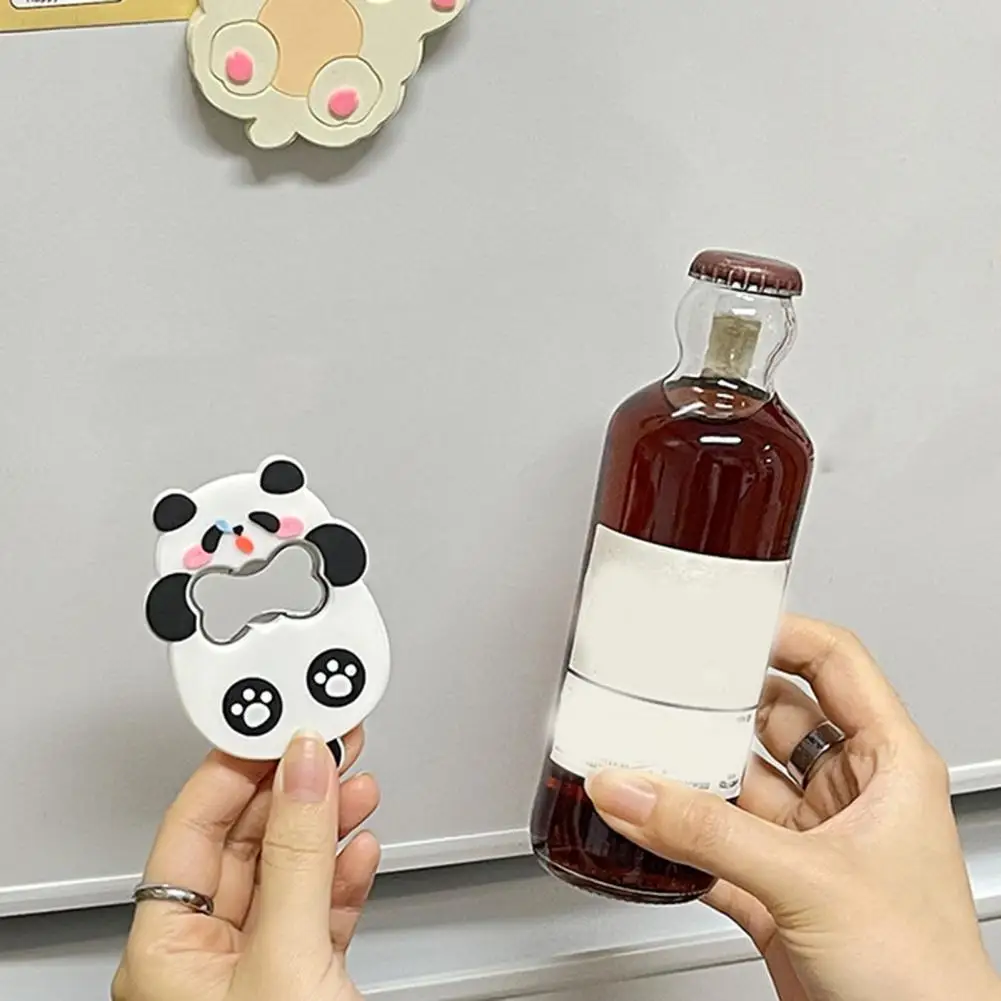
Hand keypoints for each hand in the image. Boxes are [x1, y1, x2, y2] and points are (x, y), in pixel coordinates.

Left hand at [113, 728, 379, 1000]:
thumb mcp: (286, 954)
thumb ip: (298, 857)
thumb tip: (303, 770)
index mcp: (164, 952)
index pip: (192, 829)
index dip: (237, 768)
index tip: (279, 725)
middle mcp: (202, 958)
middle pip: (245, 841)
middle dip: (295, 789)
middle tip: (329, 744)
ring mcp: (255, 969)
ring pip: (288, 869)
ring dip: (327, 823)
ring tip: (354, 785)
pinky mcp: (303, 981)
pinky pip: (317, 906)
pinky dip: (342, 871)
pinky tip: (360, 845)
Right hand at [587, 615, 1000, 1000]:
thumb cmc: (927, 977)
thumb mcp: (810, 880)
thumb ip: (707, 832)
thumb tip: (630, 787)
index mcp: (888, 764)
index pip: (834, 662)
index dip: (780, 633)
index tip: (722, 625)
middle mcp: (849, 795)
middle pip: (771, 719)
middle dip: (716, 708)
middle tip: (661, 693)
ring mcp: (809, 843)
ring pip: (736, 785)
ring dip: (689, 780)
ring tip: (639, 761)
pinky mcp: (776, 891)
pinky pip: (715, 846)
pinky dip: (679, 842)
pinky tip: (647, 832)